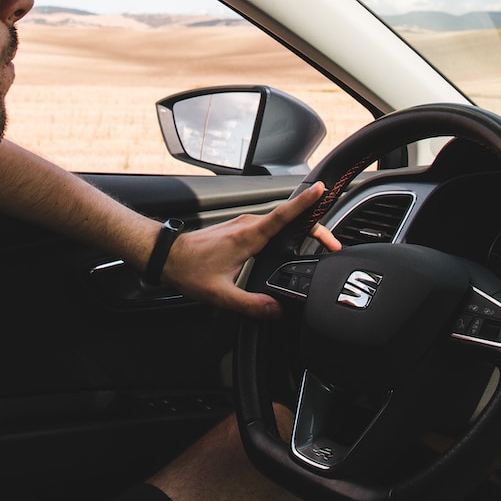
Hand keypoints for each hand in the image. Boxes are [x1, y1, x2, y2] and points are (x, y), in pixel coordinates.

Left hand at [163, 180, 339, 317]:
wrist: (167, 256)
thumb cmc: (189, 271)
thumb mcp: (220, 295)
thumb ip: (250, 304)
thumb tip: (276, 310)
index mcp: (247, 236)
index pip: (283, 215)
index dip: (304, 203)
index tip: (321, 190)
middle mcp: (247, 225)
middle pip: (289, 219)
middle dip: (314, 226)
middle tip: (333, 243)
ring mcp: (243, 225)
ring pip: (279, 223)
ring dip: (300, 229)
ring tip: (319, 242)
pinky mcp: (240, 229)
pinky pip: (269, 226)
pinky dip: (285, 232)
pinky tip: (291, 244)